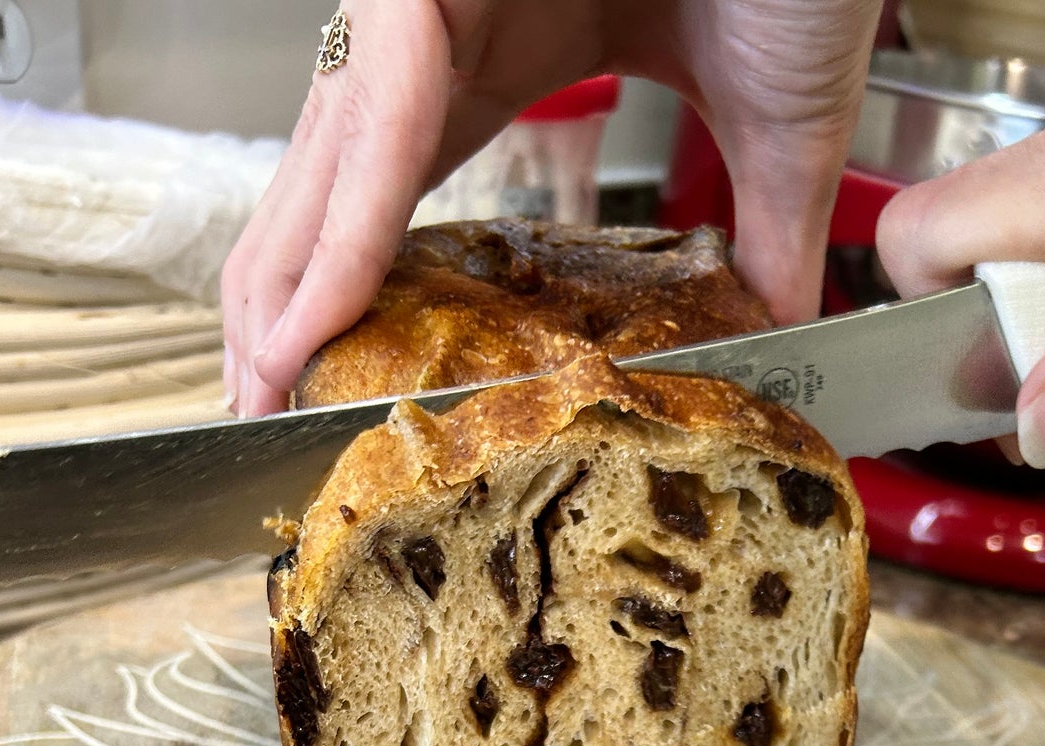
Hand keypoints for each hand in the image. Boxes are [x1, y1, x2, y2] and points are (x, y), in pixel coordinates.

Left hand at [222, 0, 881, 414]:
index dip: (357, 282)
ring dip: (289, 286)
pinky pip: (376, 120)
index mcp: (511, 44)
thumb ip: (764, 238)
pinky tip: (315, 322)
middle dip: (291, 298)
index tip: (331, 375)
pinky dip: (346, 233)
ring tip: (264, 389)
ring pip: (329, 158)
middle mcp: (449, 20)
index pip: (400, 184)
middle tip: (265, 408)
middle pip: (335, 181)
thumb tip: (780, 330)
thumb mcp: (779, 125)